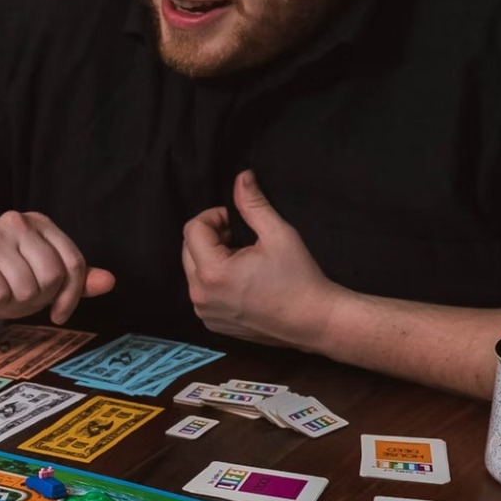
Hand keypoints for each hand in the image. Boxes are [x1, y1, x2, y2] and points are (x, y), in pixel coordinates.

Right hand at [0, 210, 115, 323]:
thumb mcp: (41, 283)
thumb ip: (75, 282)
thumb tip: (110, 281)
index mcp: (40, 223)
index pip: (74, 263)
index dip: (71, 296)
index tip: (59, 313)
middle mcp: (17, 222)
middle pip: (51, 276)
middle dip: (36, 299)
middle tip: (17, 297)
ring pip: (26, 287)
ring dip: (12, 303)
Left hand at [181, 170, 344, 346]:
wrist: (312, 321)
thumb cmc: (299, 278)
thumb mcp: (278, 234)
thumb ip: (253, 204)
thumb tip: (242, 177)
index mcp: (212, 272)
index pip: (193, 229)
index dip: (214, 216)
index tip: (236, 220)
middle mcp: (200, 295)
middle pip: (188, 248)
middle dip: (210, 236)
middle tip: (240, 238)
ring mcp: (204, 311)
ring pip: (193, 270)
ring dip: (212, 258)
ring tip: (243, 260)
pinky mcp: (211, 322)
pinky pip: (202, 291)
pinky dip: (215, 280)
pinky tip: (242, 281)